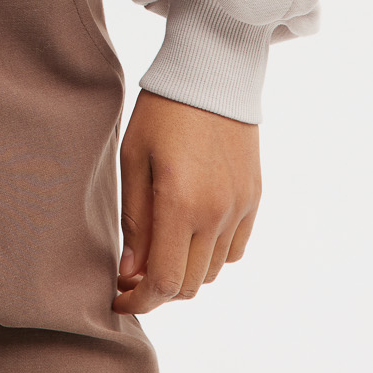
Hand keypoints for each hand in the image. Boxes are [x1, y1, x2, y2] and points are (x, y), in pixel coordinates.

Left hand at [114, 90, 260, 313]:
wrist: (213, 70)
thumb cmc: (162, 108)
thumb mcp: (133, 157)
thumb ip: (134, 219)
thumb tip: (131, 272)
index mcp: (182, 204)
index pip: (166, 283)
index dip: (140, 302)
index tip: (118, 298)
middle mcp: (218, 214)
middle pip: (190, 284)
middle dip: (158, 290)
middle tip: (132, 274)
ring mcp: (241, 207)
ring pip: (214, 271)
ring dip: (185, 272)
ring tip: (159, 250)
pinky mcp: (254, 197)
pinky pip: (235, 249)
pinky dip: (212, 256)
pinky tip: (190, 234)